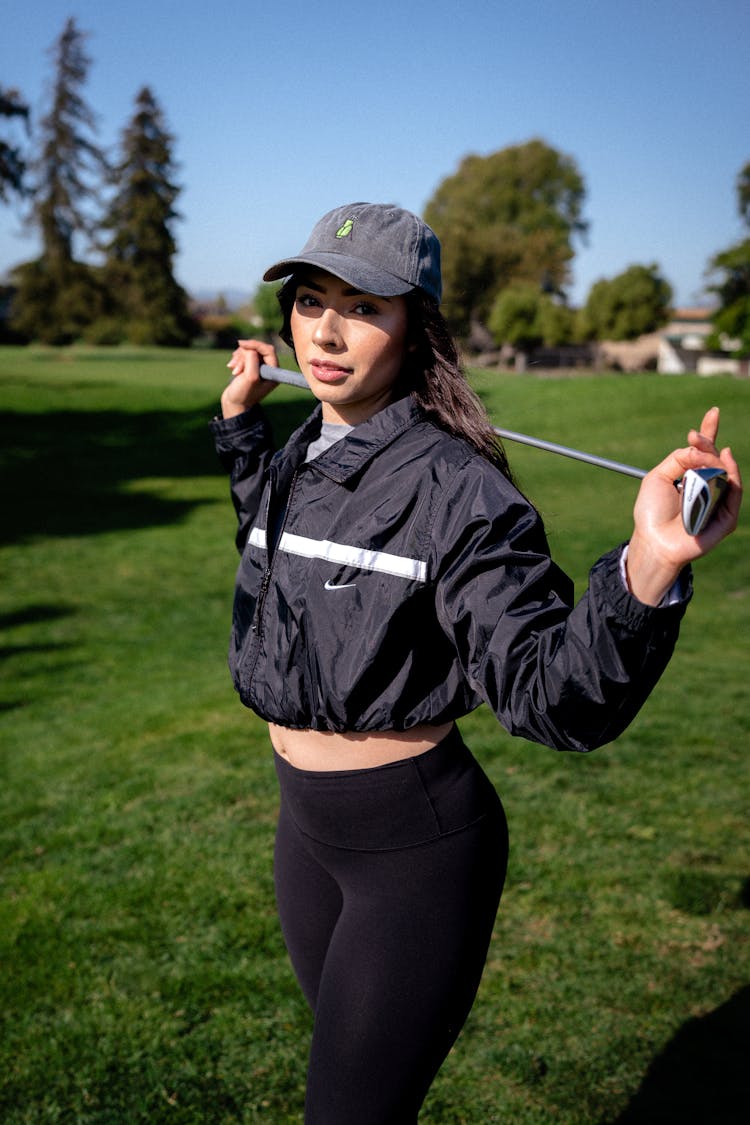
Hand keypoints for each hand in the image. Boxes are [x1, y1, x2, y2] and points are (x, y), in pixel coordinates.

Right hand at [221, 339, 279, 418]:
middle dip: (244, 354)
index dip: (255, 345)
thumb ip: (252, 360)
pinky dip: (237, 359)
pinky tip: (232, 367)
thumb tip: (250, 348)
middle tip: (235, 366)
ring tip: (233, 369)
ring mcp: (260, 368)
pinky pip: (244, 355)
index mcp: (274, 372)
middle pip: (257, 349)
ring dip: (239, 357)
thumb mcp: (250, 377)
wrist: (234, 404)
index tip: (241, 344)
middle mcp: (269, 369)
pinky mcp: (251, 367)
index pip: (268, 350)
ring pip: (249, 351)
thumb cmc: (243, 394)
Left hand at [626, 407, 741, 604]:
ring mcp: (718, 501)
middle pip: (716, 458)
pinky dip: (731, 475)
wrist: (654, 540)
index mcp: (689, 477)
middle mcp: (706, 487)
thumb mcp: (657, 477)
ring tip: (701, 453)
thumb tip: (700, 448)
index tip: (713, 412)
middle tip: (694, 437)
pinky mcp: (726, 516)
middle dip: (707, 442)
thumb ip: (678, 458)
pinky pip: (735, 492)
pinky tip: (724, 461)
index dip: (709, 433)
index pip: (704, 452)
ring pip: (726, 472)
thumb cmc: (652, 512)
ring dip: (715, 458)